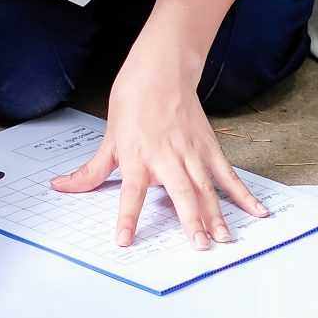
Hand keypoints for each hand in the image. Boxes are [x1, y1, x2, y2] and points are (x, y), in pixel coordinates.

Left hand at [59, 40, 267, 249]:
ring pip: (206, 188)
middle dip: (192, 220)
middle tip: (200, 245)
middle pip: (181, 193)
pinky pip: (228, 175)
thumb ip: (91, 172)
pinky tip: (256, 211)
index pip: (130, 193)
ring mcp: (192, 153)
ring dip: (216, 215)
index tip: (125, 240)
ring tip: (225, 238)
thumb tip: (61, 187)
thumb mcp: (108, 139)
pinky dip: (242, 194)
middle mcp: (166, 158)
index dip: (127, 217)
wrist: (160, 71)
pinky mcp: (209, 148)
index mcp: (138, 157)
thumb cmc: (132, 103)